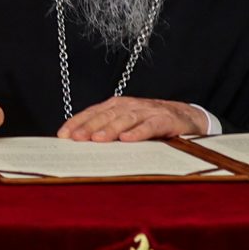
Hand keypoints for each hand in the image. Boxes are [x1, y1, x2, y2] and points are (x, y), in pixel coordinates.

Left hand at [57, 97, 206, 141]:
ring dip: (111, 129)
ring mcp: (148, 112)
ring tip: (98, 139)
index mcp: (118, 106)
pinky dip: (139, 132)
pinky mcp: (165, 120)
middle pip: (107, 115)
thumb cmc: (150, 123)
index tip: (63, 135)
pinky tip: (128, 139)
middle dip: (90, 126)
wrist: (185, 118)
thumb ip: (107, 131)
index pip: (93, 112)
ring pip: (126, 119)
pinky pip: (150, 126)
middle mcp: (130, 105)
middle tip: (77, 138)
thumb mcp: (126, 124)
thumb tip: (79, 144)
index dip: (77, 122)